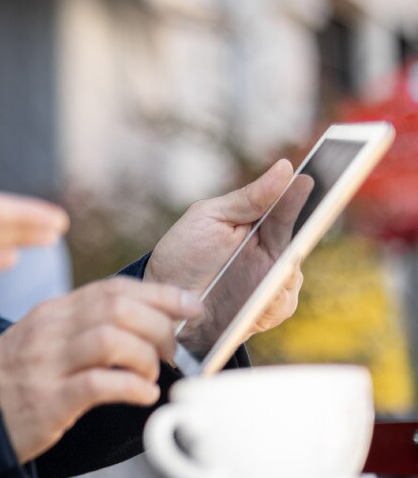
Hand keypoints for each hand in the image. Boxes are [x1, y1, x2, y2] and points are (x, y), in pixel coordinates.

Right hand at [0, 278, 200, 460]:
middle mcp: (49, 331)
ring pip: (112, 340)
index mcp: (53, 312)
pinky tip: (142, 396)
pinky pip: (99, 384)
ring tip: (151, 377)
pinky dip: (132, 387)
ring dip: (146, 359)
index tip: (192, 307)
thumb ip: (85, 326)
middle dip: (159, 329)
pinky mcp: (48, 400)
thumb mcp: (45, 340)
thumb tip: (147, 323)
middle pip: (119, 310)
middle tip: (169, 355)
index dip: (161, 295)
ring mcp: (47, 364)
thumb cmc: (18, 380)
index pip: (113, 289)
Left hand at [146, 161, 309, 346]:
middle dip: (310, 227)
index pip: (293, 206)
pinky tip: (266, 294)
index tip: (310, 179)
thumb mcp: (210, 217)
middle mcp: (274, 252)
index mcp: (263, 224)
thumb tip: (286, 167)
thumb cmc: (185, 253)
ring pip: (294, 273)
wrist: (163, 297)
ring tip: (284, 262)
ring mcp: (272, 282)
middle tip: (313, 215)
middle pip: (303, 238)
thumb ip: (249, 198)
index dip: (305, 195)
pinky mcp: (266, 310)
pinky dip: (274, 299)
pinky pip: (281, 303)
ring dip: (288, 269)